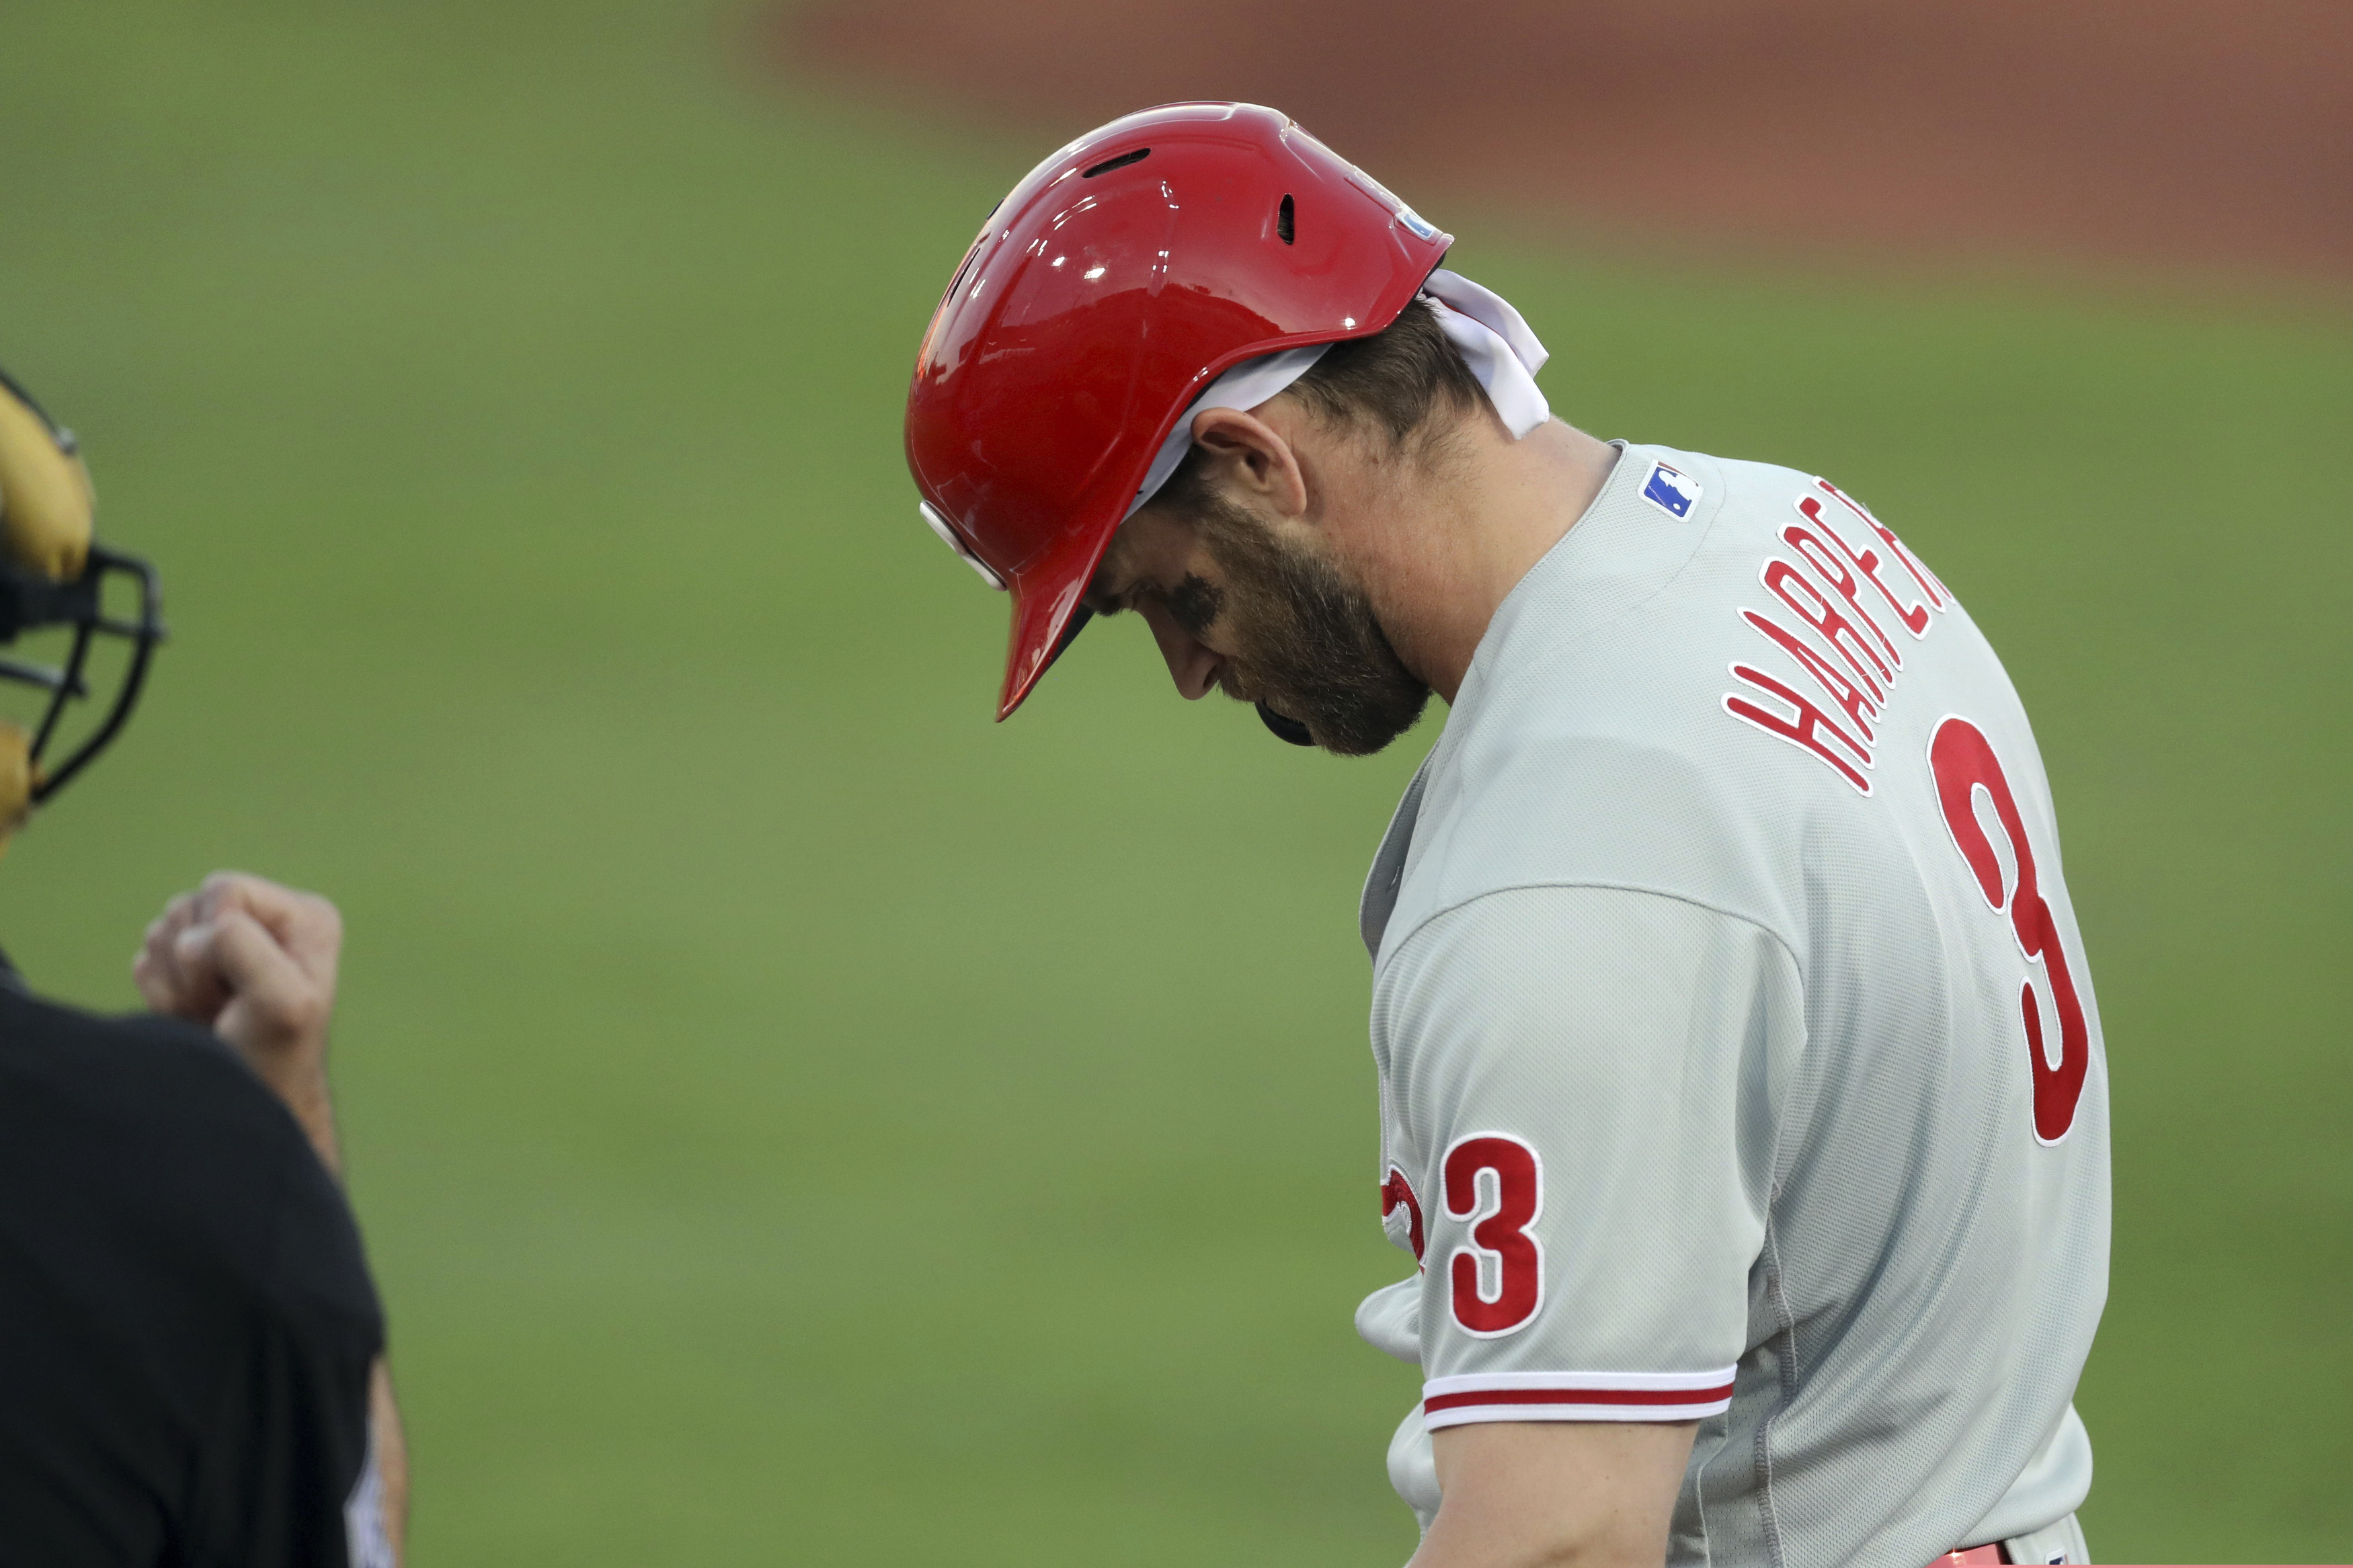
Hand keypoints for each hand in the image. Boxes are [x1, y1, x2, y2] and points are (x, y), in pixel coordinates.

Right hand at [134, 872, 345, 1173]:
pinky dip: (162, 994)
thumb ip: (245, 950)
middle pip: (188, 906)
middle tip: (227, 1003)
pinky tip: (195, 1015)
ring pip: (163, 931)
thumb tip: (191, 939)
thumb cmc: (274, 1052)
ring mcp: (225, 939)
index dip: (215, 935)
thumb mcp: (281, 1002)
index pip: (224, 888)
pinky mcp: (190, 964)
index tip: (240, 985)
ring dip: (178, 982)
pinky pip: (146, 959)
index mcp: (304, 915)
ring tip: (215, 1011)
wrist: (247, 1097)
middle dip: (193, 962)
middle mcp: (267, 919)